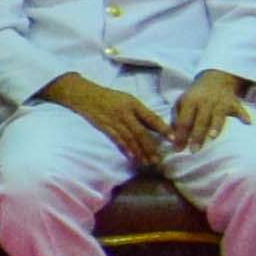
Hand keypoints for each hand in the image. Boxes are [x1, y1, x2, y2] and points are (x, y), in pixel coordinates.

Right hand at [44, 72, 165, 164]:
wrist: (83, 94)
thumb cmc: (109, 96)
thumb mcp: (127, 99)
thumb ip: (141, 112)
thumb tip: (156, 126)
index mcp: (133, 104)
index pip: (151, 117)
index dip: (162, 128)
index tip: (172, 138)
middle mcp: (124, 113)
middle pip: (140, 132)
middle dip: (151, 147)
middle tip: (159, 159)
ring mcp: (113, 120)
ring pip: (130, 139)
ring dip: (140, 151)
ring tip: (148, 162)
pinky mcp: (104, 126)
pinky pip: (117, 139)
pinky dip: (125, 148)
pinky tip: (132, 156)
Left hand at [173, 69, 253, 150]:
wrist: (215, 80)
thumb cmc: (195, 96)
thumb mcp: (181, 102)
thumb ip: (176, 118)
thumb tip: (172, 136)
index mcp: (189, 101)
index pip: (184, 121)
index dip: (180, 135)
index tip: (178, 149)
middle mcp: (205, 101)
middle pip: (200, 121)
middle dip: (197, 136)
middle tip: (194, 151)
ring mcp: (220, 102)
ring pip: (218, 116)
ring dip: (216, 126)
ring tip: (212, 137)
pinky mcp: (234, 102)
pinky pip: (239, 109)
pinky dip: (243, 115)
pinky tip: (247, 122)